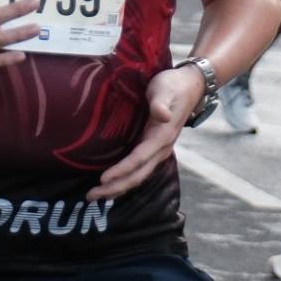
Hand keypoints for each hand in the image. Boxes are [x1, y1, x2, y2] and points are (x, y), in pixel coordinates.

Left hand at [90, 61, 206, 200]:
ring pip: (138, 176)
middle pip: (138, 175)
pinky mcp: (154, 150)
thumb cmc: (172, 85)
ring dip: (118, 188)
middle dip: (115, 187)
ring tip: (96, 195)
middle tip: (90, 195)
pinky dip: (124, 180)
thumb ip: (161, 103)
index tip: (103, 179)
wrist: (190, 86)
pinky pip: (139, 170)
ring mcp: (158, 151)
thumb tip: (162, 114)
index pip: (139, 159)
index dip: (122, 170)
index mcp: (162, 137)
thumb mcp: (164, 89)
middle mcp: (161, 149)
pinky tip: (111, 184)